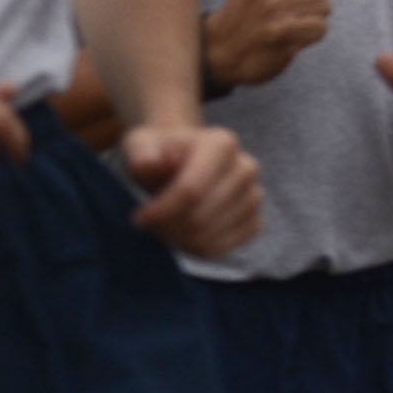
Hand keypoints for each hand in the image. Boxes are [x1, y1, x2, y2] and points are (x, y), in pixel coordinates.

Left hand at [119, 122, 263, 257]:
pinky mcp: (253, 221)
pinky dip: (191, 248)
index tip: (139, 217)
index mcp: (221, 144)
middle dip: (165, 226)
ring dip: (175, 239)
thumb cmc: (158, 152)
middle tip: (145, 222)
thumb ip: (141, 153)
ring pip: (208, 237)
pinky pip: (219, 248)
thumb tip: (147, 165)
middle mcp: (245, 169)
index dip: (161, 210)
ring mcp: (253, 197)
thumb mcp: (140, 145)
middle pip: (199, 217)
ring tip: (160, 224)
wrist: (180, 159)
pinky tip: (177, 233)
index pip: (191, 191)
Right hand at [203, 0, 331, 90]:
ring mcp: (272, 6)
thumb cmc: (248, 6)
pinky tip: (291, 36)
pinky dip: (310, 36)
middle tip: (295, 6)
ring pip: (325, 7)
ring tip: (289, 22)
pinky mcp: (279, 33)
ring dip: (313, 19)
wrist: (218, 48)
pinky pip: (320, 28)